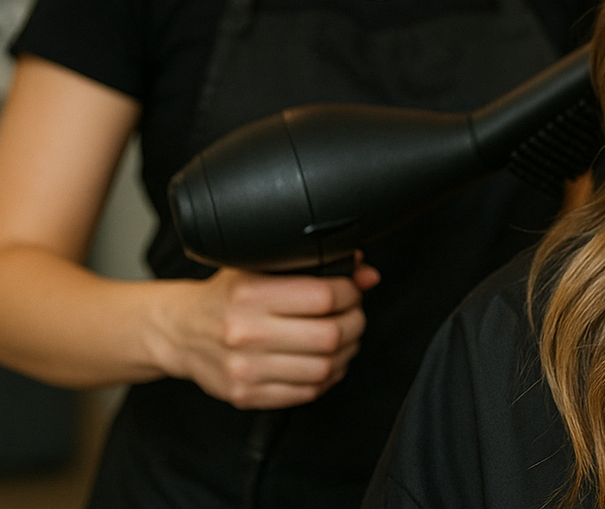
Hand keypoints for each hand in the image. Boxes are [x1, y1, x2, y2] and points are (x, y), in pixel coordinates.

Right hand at [158, 260, 380, 409]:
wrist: (179, 330)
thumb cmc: (225, 296)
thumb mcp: (261, 267)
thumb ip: (314, 266)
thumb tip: (367, 273)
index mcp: (250, 293)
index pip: (324, 296)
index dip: (351, 292)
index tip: (352, 290)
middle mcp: (245, 332)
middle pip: (330, 335)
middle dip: (355, 323)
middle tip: (353, 315)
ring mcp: (244, 368)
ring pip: (323, 368)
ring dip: (345, 353)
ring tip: (342, 339)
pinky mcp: (245, 395)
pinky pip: (306, 393)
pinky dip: (326, 378)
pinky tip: (323, 362)